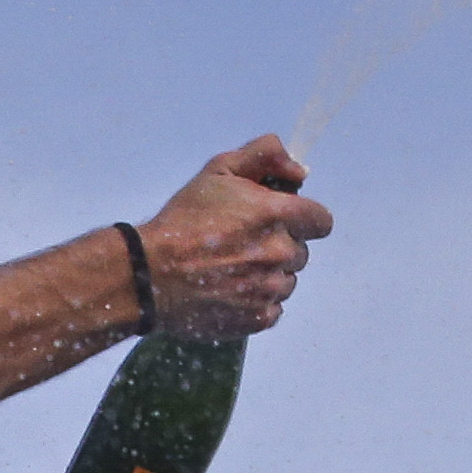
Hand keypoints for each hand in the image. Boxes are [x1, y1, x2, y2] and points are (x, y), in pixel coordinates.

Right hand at [135, 134, 330, 343]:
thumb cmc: (182, 220)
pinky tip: (230, 290)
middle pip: (301, 252)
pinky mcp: (258, 317)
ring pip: (288, 281)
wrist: (149, 274)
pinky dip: (257, 301)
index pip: (322, 221)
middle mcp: (279, 252)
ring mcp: (270, 288)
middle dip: (279, 246)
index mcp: (276, 214)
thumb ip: (266, 155)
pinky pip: (273, 308)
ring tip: (231, 269)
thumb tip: (301, 171)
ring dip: (268, 275)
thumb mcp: (219, 170)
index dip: (303, 219)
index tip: (280, 222)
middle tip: (241, 245)